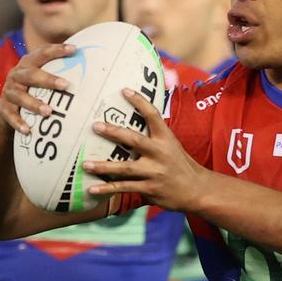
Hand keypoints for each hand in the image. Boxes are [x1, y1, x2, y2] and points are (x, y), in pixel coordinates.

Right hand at [0, 43, 74, 132]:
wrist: (8, 108)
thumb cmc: (35, 89)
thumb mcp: (44, 78)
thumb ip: (61, 70)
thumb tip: (94, 65)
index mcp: (28, 64)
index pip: (42, 54)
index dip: (57, 50)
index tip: (74, 49)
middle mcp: (16, 75)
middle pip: (30, 75)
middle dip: (48, 79)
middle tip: (65, 85)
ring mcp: (9, 91)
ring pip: (20, 96)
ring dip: (34, 104)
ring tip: (49, 112)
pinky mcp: (3, 108)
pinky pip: (10, 115)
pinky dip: (18, 122)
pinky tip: (28, 130)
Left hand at [85, 88, 207, 211]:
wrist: (196, 189)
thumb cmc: (179, 164)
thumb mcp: (172, 145)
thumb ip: (154, 136)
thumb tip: (134, 121)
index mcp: (166, 139)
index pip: (153, 116)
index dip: (140, 102)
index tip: (124, 90)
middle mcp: (160, 153)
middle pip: (134, 140)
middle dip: (114, 132)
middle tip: (96, 126)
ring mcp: (154, 172)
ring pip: (125, 168)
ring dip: (104, 166)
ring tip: (85, 164)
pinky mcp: (149, 188)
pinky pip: (125, 188)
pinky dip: (108, 188)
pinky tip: (92, 188)